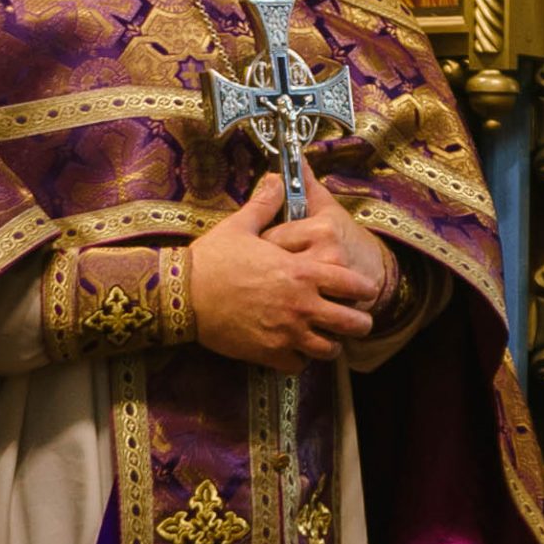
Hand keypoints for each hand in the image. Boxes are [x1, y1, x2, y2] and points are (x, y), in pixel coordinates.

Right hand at [190, 176, 379, 372]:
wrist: (178, 295)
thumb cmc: (211, 259)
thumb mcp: (240, 226)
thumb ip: (265, 204)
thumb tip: (277, 178)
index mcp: (302, 272)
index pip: (354, 285)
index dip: (364, 288)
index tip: (365, 290)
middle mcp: (301, 305)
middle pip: (352, 323)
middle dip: (360, 323)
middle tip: (357, 321)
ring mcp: (286, 332)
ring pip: (329, 349)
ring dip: (332, 343)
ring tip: (328, 337)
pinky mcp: (267, 353)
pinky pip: (298, 365)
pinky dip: (301, 360)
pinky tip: (296, 350)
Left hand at [264, 168, 392, 310]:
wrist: (378, 273)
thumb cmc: (346, 239)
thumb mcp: (328, 211)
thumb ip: (306, 188)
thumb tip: (294, 159)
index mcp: (321, 229)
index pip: (269, 237)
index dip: (264, 245)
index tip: (269, 248)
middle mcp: (326, 257)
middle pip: (271, 266)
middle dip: (266, 269)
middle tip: (273, 269)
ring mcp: (330, 287)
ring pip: (280, 290)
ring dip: (275, 291)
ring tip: (280, 287)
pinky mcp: (331, 310)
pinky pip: (296, 310)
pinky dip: (287, 311)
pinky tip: (289, 305)